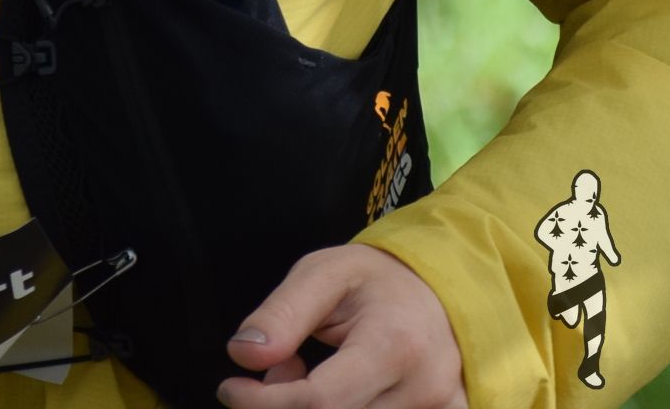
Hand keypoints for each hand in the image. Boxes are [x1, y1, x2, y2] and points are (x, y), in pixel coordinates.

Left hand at [220, 243, 465, 408]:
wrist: (439, 290)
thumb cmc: (375, 280)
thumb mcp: (322, 274)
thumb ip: (281, 314)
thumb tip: (243, 354)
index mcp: (394, 345)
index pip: (319, 403)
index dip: (262, 404)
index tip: (230, 388)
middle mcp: (424, 390)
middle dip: (284, 407)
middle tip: (277, 372)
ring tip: (308, 378)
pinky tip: (341, 397)